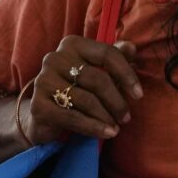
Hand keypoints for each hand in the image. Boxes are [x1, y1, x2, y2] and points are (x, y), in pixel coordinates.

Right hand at [22, 38, 142, 144]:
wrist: (45, 113)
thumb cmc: (78, 88)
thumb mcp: (98, 70)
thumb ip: (115, 58)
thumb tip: (131, 48)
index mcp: (72, 44)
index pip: (107, 54)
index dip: (127, 74)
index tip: (139, 94)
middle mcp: (55, 58)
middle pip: (98, 79)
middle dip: (117, 101)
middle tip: (126, 117)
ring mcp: (44, 80)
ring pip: (86, 100)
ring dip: (106, 117)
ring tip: (116, 127)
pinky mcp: (38, 105)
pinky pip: (73, 117)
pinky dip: (93, 127)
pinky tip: (107, 133)